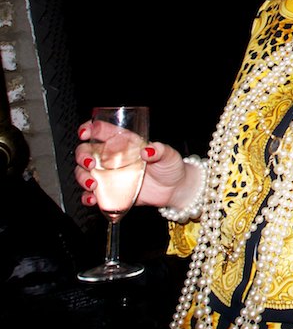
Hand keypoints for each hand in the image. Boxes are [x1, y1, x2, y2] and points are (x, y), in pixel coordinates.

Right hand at [74, 124, 190, 209]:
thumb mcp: (169, 155)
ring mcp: (109, 174)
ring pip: (83, 173)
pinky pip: (91, 194)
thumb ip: (159, 150)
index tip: (85, 133)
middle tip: (90, 164)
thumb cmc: (170, 167)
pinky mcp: (109, 191)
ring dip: (82, 178)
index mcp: (124, 142)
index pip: (102, 131)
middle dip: (82, 156)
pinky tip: (92, 199)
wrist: (174, 190)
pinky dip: (87, 197)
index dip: (89, 129)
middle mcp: (112, 157)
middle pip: (86, 152)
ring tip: (92, 185)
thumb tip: (148, 151)